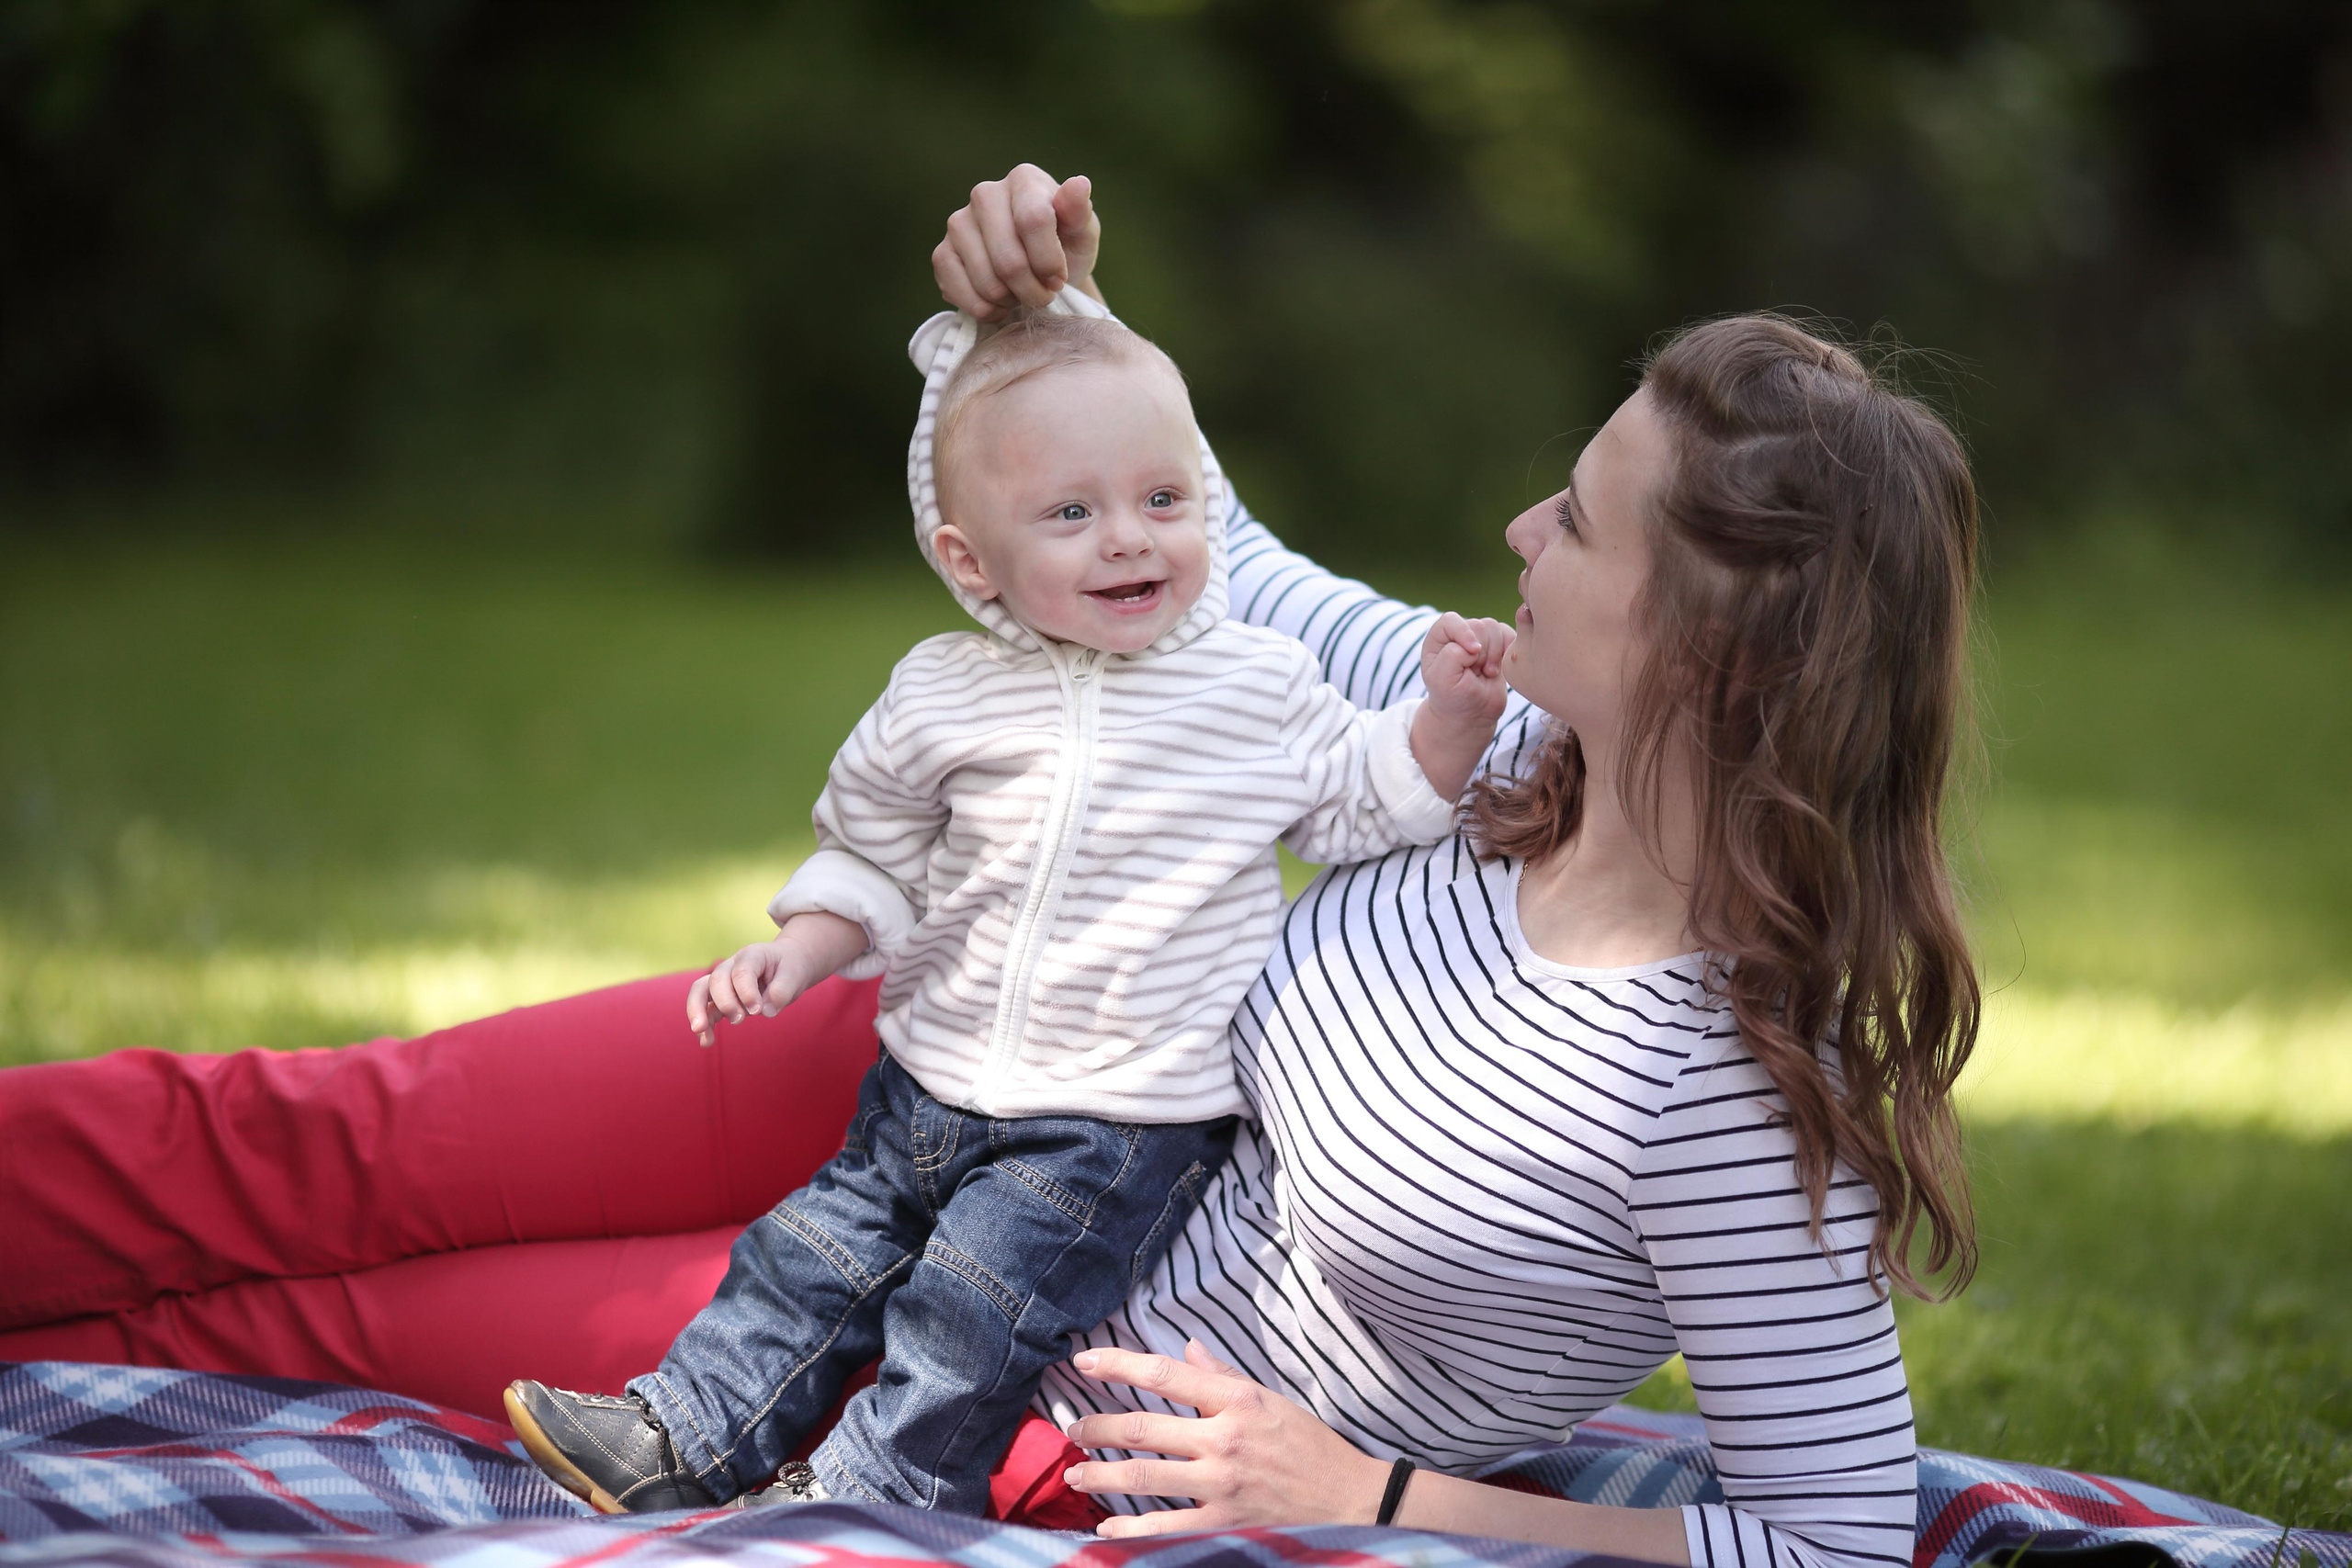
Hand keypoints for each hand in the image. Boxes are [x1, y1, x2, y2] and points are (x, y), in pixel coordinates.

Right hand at [684, 912, 865, 1044]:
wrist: (787, 966)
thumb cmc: (790, 969)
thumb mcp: (795, 975)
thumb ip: (782, 991)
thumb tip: (764, 1012)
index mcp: (752, 956)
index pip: (742, 971)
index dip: (747, 992)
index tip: (758, 1010)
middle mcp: (732, 966)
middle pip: (716, 979)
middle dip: (724, 1001)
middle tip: (739, 1020)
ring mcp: (724, 982)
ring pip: (701, 991)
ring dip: (699, 1012)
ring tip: (701, 1032)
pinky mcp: (721, 998)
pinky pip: (706, 1009)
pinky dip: (704, 1025)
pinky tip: (706, 1042)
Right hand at [934, 163, 1101, 320]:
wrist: (1039, 270)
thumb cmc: (1065, 247)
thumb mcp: (1083, 232)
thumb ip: (1080, 211)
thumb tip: (1080, 185)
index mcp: (1023, 179)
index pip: (1033, 221)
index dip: (1049, 261)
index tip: (1059, 279)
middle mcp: (984, 193)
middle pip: (1009, 261)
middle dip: (1033, 291)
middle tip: (1044, 295)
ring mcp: (958, 223)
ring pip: (987, 283)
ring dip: (1012, 301)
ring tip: (1023, 294)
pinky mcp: (942, 253)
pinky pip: (962, 294)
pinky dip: (988, 310)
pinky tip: (1002, 302)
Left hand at [1061, 1340, 1390, 1536]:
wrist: (1353, 1501)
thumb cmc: (1311, 1447)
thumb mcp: (1272, 1400)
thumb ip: (1224, 1376)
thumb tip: (1189, 1348)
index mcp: (1238, 1400)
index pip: (1166, 1374)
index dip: (1119, 1364)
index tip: (1085, 1361)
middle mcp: (1225, 1439)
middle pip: (1143, 1428)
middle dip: (1097, 1428)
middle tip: (1072, 1430)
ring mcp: (1223, 1485)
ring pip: (1144, 1477)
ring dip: (1101, 1475)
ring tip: (1075, 1473)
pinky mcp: (1226, 1524)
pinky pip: (1165, 1528)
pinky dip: (1130, 1529)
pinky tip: (1106, 1527)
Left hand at [1420, 611, 1512, 734]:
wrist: (1472, 714)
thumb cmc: (1452, 697)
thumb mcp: (1442, 680)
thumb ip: (1452, 656)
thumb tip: (1475, 644)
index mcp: (1438, 639)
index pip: (1452, 620)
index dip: (1465, 633)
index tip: (1472, 654)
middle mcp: (1458, 633)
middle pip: (1478, 625)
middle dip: (1481, 652)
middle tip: (1475, 673)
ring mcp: (1479, 638)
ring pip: (1495, 628)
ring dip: (1494, 654)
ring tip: (1486, 673)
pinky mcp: (1498, 644)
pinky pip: (1509, 635)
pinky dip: (1508, 652)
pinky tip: (1499, 669)